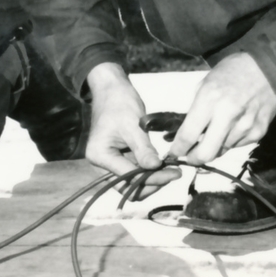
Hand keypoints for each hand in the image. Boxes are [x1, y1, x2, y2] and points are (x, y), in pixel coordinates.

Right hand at [85, 63, 180, 198]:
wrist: (111, 89)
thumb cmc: (119, 102)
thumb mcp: (133, 125)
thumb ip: (144, 149)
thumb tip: (157, 168)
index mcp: (100, 155)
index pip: (129, 177)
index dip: (153, 178)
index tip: (175, 172)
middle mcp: (100, 164)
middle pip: (128, 187)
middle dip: (152, 183)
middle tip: (175, 173)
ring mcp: (108, 163)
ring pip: (131, 183)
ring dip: (151, 179)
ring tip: (171, 170)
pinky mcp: (117, 159)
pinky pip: (133, 172)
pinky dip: (147, 171)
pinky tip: (163, 165)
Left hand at [167, 52, 275, 165]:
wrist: (268, 68)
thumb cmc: (232, 72)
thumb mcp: (206, 82)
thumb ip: (196, 108)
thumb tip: (187, 133)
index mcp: (210, 98)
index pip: (188, 134)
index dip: (178, 148)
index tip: (174, 152)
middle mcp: (227, 114)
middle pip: (206, 153)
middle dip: (194, 159)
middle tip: (190, 156)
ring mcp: (245, 125)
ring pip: (222, 151)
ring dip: (215, 146)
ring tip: (216, 131)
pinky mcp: (258, 132)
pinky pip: (238, 145)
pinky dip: (230, 140)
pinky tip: (233, 126)